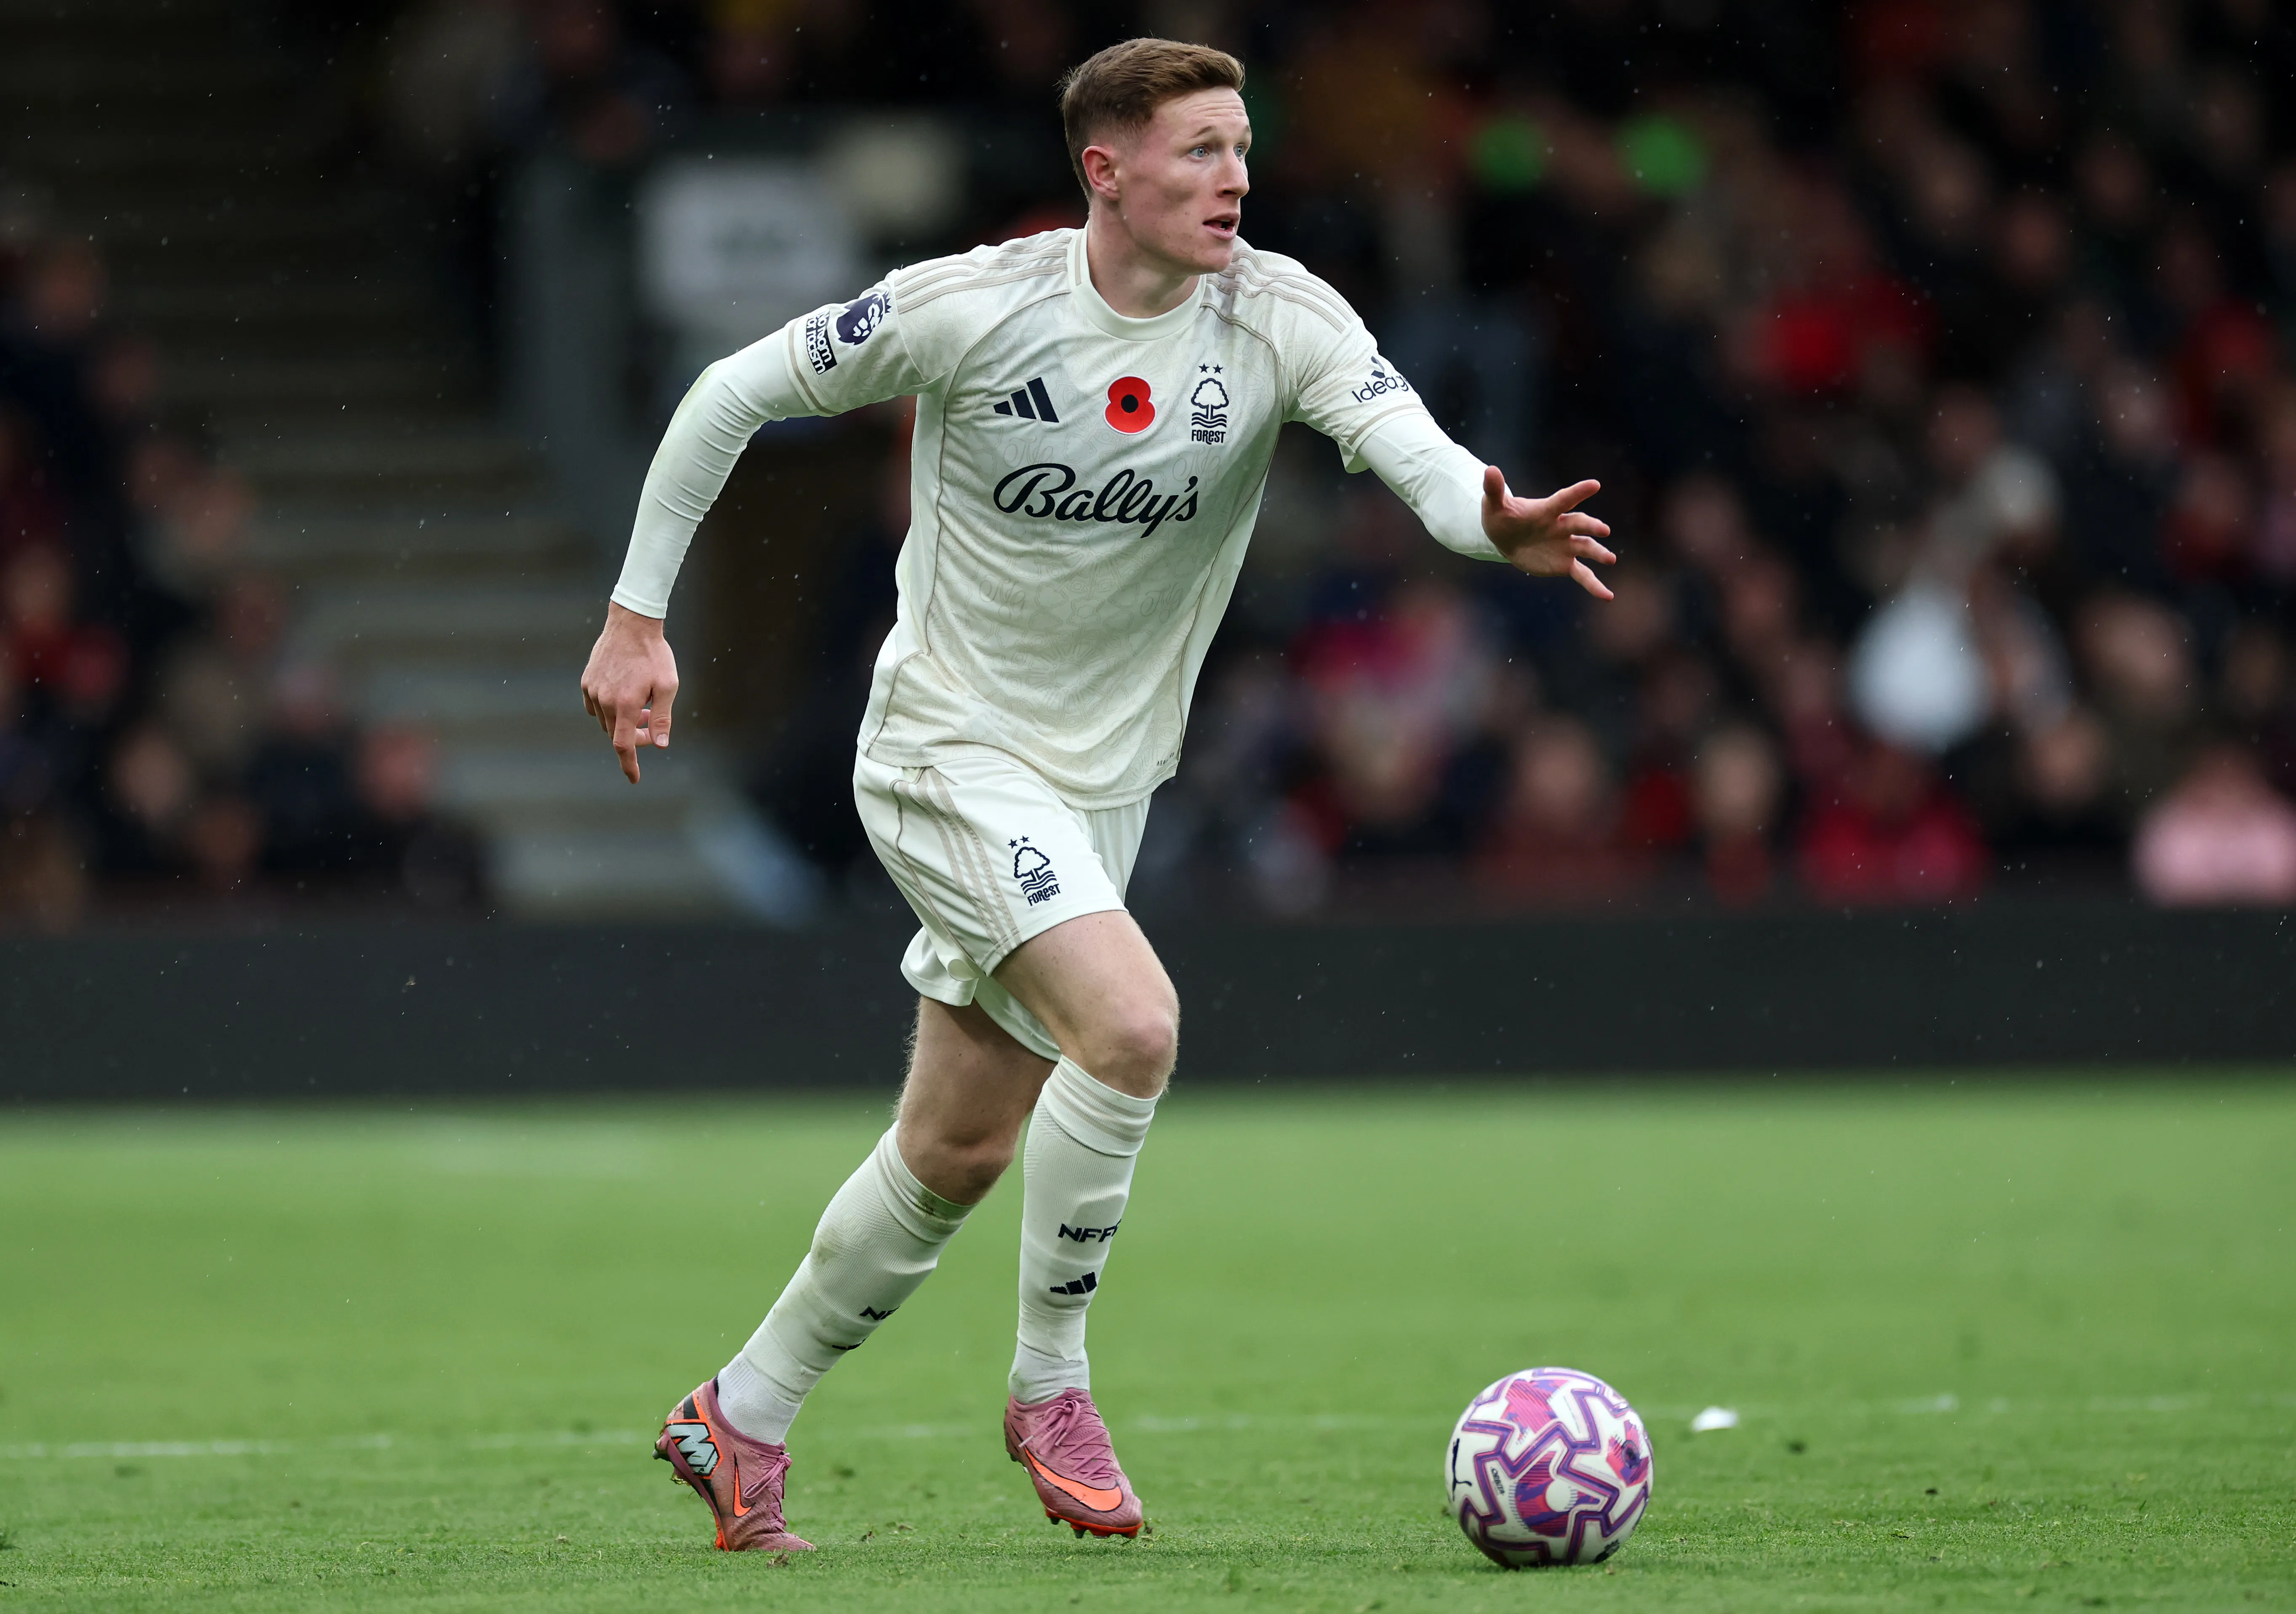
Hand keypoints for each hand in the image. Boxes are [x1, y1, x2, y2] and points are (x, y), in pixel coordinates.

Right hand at [580, 602, 677, 782]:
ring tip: (642, 705)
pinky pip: (595, 706)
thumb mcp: (668, 686)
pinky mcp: (587, 681)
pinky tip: (624, 696)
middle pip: (616, 734)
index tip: (634, 779)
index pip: (623, 745)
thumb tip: (661, 745)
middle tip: (651, 724)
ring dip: (623, 722)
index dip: (629, 764)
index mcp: (625, 704)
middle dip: (634, 737)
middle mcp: (605, 700)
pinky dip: (609, 710)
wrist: (631, 623)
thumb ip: (662, 717)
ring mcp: (592, 690)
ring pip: (606, 721)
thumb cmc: (654, 654)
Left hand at [1481, 468, 1615, 598]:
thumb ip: (1494, 489)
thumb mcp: (1494, 505)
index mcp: (1547, 510)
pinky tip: (1607, 596)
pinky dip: (1594, 585)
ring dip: (1598, 553)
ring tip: (1610, 559)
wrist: (1506, 539)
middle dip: (1591, 526)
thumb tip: (1489, 469)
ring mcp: (1566, 545)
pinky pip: (1583, 575)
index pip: (1564, 500)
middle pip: (1579, 524)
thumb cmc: (1502, 518)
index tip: (1594, 485)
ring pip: (1586, 548)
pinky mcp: (1565, 564)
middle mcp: (1562, 526)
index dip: (1578, 493)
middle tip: (1603, 530)